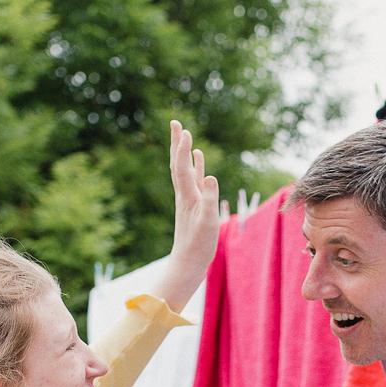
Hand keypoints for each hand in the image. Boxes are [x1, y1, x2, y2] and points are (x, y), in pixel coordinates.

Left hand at [150, 119, 221, 310]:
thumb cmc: (199, 246)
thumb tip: (210, 176)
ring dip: (185, 152)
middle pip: (178, 163)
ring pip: (185, 169)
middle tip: (175, 122)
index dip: (183, 149)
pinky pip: (194, 180)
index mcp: (187, 197)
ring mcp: (189, 199)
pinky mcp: (194, 205)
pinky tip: (200, 160)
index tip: (184, 130)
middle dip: (177, 143)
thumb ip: (209, 199)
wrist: (188, 263)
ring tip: (186, 135)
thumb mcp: (208, 223)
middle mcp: (185, 194)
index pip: (182, 167)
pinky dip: (196, 167)